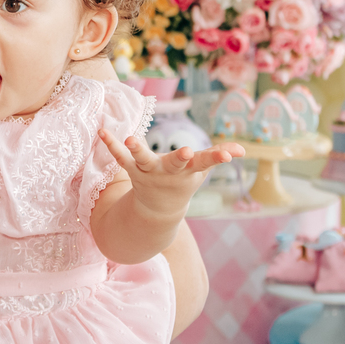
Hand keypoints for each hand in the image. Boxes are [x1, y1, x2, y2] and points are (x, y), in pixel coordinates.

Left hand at [98, 131, 244, 219]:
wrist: (158, 212)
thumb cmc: (183, 183)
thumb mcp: (201, 171)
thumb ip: (219, 156)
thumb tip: (241, 149)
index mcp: (189, 171)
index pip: (206, 163)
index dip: (218, 158)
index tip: (229, 155)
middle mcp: (170, 172)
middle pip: (175, 164)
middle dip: (181, 158)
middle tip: (187, 151)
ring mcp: (150, 172)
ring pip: (144, 160)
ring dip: (138, 150)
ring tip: (131, 138)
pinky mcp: (133, 170)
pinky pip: (121, 158)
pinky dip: (112, 145)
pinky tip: (103, 132)